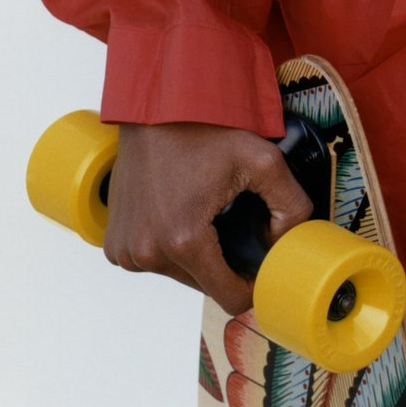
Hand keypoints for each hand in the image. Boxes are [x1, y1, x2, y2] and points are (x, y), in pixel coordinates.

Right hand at [103, 121, 314, 315]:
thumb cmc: (203, 130)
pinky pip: (151, 260)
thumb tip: (283, 241)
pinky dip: (168, 246)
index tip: (261, 264)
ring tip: (203, 212)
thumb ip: (291, 206)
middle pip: (203, 285)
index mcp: (183, 241)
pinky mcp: (114, 245)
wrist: (155, 109)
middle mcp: (148, 253)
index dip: (252, 285)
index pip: (229, 297)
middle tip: (233, 224)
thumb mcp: (263, 160)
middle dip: (223, 264)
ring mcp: (126, 251)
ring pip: (177, 274)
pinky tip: (178, 212)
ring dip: (194, 254)